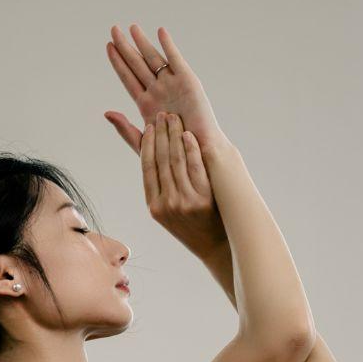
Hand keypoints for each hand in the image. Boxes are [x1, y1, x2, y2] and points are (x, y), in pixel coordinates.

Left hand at [102, 24, 226, 159]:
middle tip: (114, 29)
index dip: (117, 62)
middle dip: (125, 47)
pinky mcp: (189, 82)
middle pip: (137, 64)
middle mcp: (158, 91)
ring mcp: (173, 85)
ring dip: (143, 43)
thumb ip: (125, 129)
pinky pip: (176, 60)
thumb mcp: (144, 143)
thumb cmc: (174, 154)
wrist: (199, 155)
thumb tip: (107, 112)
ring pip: (154, 59)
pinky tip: (160, 32)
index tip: (108, 46)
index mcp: (146, 104)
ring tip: (131, 27)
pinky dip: (169, 46)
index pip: (127, 78)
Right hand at [130, 105, 227, 260]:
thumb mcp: (169, 209)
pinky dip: (190, 149)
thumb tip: (147, 163)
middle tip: (163, 115)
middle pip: (161, 160)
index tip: (151, 126)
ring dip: (174, 136)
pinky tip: (188, 135)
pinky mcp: (203, 199)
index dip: (148, 144)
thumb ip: (158, 183)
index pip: (147, 167)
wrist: (216, 246)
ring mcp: (185, 201)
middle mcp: (167, 203)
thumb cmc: (192, 224)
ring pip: (176, 161)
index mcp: (154, 206)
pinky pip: (195, 168)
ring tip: (175, 119)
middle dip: (161, 134)